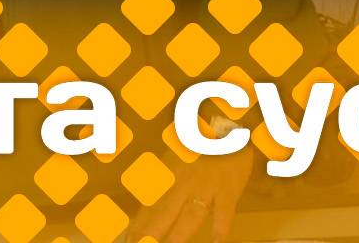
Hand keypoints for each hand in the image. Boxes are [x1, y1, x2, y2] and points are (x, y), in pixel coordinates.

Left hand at [129, 146, 253, 242]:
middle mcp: (184, 182)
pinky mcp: (229, 190)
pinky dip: (221, 227)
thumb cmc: (199, 145)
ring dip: (179, 235)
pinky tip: (217, 242)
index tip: (130, 239)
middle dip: (153, 232)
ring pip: (191, 215)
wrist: (227, 127)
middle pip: (165, 212)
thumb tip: (146, 200)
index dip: (139, 224)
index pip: (150, 204)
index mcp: (168, 175)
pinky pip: (225, 212)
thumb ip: (162, 179)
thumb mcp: (174, 157)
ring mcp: (207, 187)